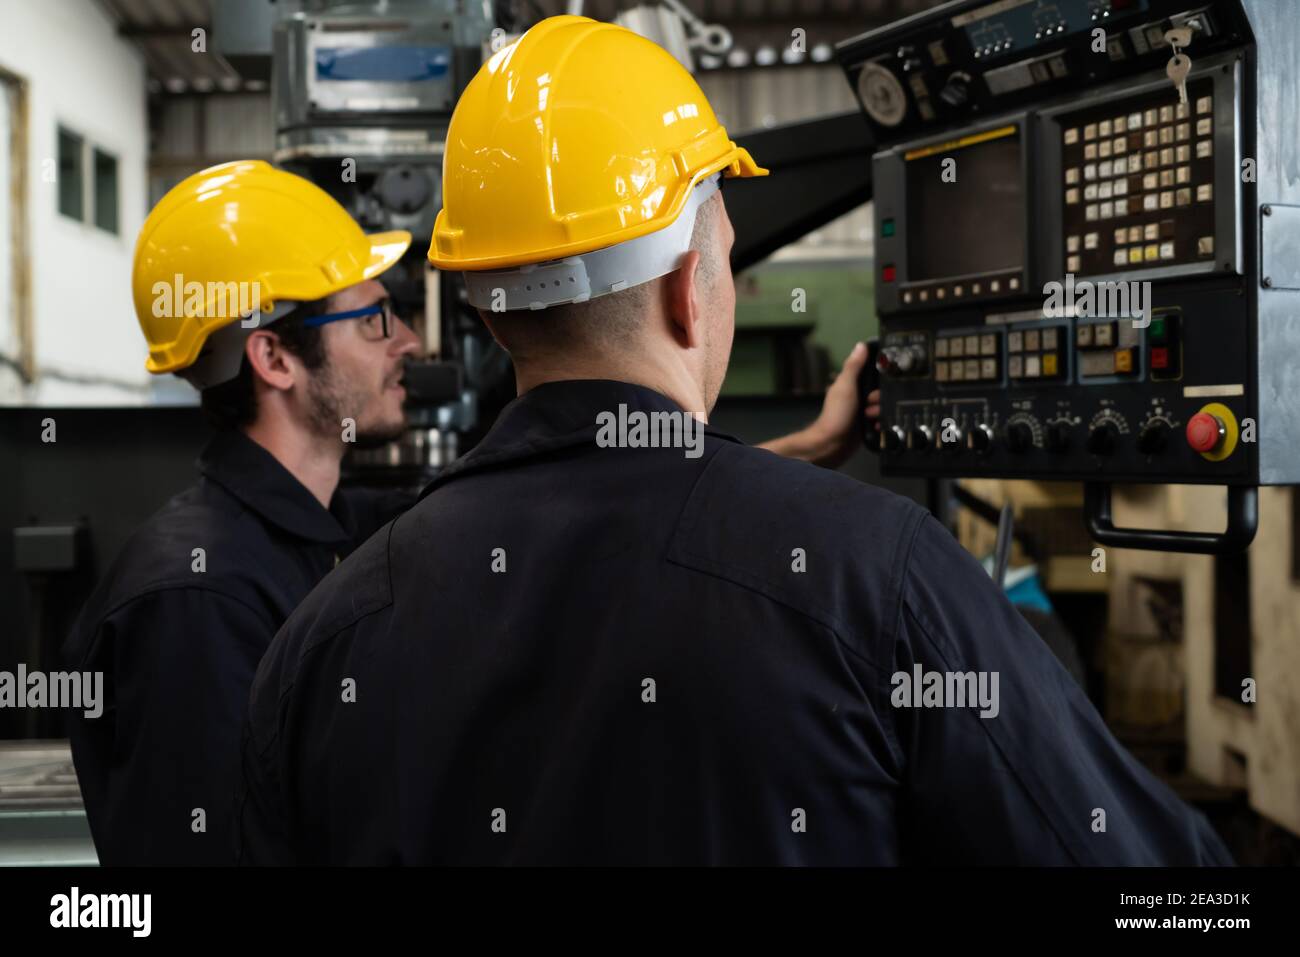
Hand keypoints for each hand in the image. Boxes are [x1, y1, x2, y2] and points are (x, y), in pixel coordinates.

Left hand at [805, 342, 879, 467]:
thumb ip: (853, 367)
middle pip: (880, 390)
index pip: (872, 372)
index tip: (885, 379)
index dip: (880, 375)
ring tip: (870, 416)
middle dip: (880, 397)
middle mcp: (858, 396)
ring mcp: (862, 411)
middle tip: (870, 403)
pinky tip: (876, 425)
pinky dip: (881, 423)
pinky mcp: (867, 425)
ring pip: (883, 406)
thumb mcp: (846, 386)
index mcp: (851, 383)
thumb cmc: (836, 414)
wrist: (833, 445)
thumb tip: (861, 345)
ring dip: (880, 411)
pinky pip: (882, 420)